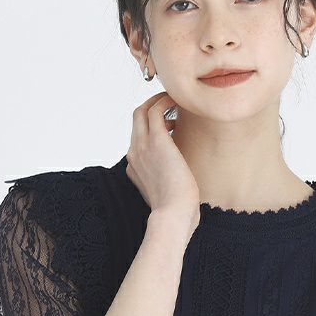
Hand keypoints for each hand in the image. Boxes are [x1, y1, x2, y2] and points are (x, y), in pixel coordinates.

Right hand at [125, 92, 199, 233]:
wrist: (173, 215)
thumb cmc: (176, 212)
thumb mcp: (168, 196)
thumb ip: (169, 186)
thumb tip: (181, 186)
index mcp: (134, 169)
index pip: (137, 140)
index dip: (152, 129)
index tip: (169, 127)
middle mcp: (134, 155)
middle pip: (135, 121)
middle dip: (150, 108)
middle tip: (168, 104)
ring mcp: (142, 147)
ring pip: (141, 111)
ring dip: (156, 101)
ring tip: (174, 100)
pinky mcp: (156, 140)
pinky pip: (155, 110)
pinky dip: (164, 101)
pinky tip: (177, 102)